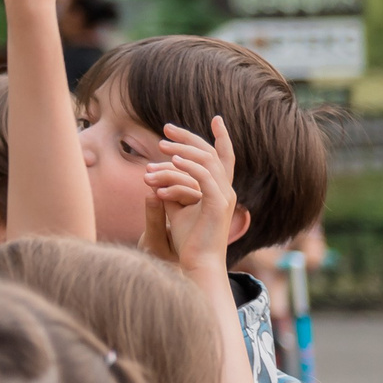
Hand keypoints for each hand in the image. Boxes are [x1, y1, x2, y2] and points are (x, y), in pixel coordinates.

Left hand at [148, 117, 237, 275]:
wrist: (196, 264)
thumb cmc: (187, 240)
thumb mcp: (176, 206)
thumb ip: (171, 187)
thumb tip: (155, 171)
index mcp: (220, 190)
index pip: (224, 158)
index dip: (222, 137)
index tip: (217, 118)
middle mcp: (226, 191)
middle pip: (212, 154)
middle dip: (189, 138)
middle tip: (165, 128)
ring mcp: (224, 197)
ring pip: (206, 162)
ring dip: (182, 150)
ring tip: (161, 145)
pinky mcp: (216, 205)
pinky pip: (204, 177)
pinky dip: (188, 166)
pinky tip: (172, 160)